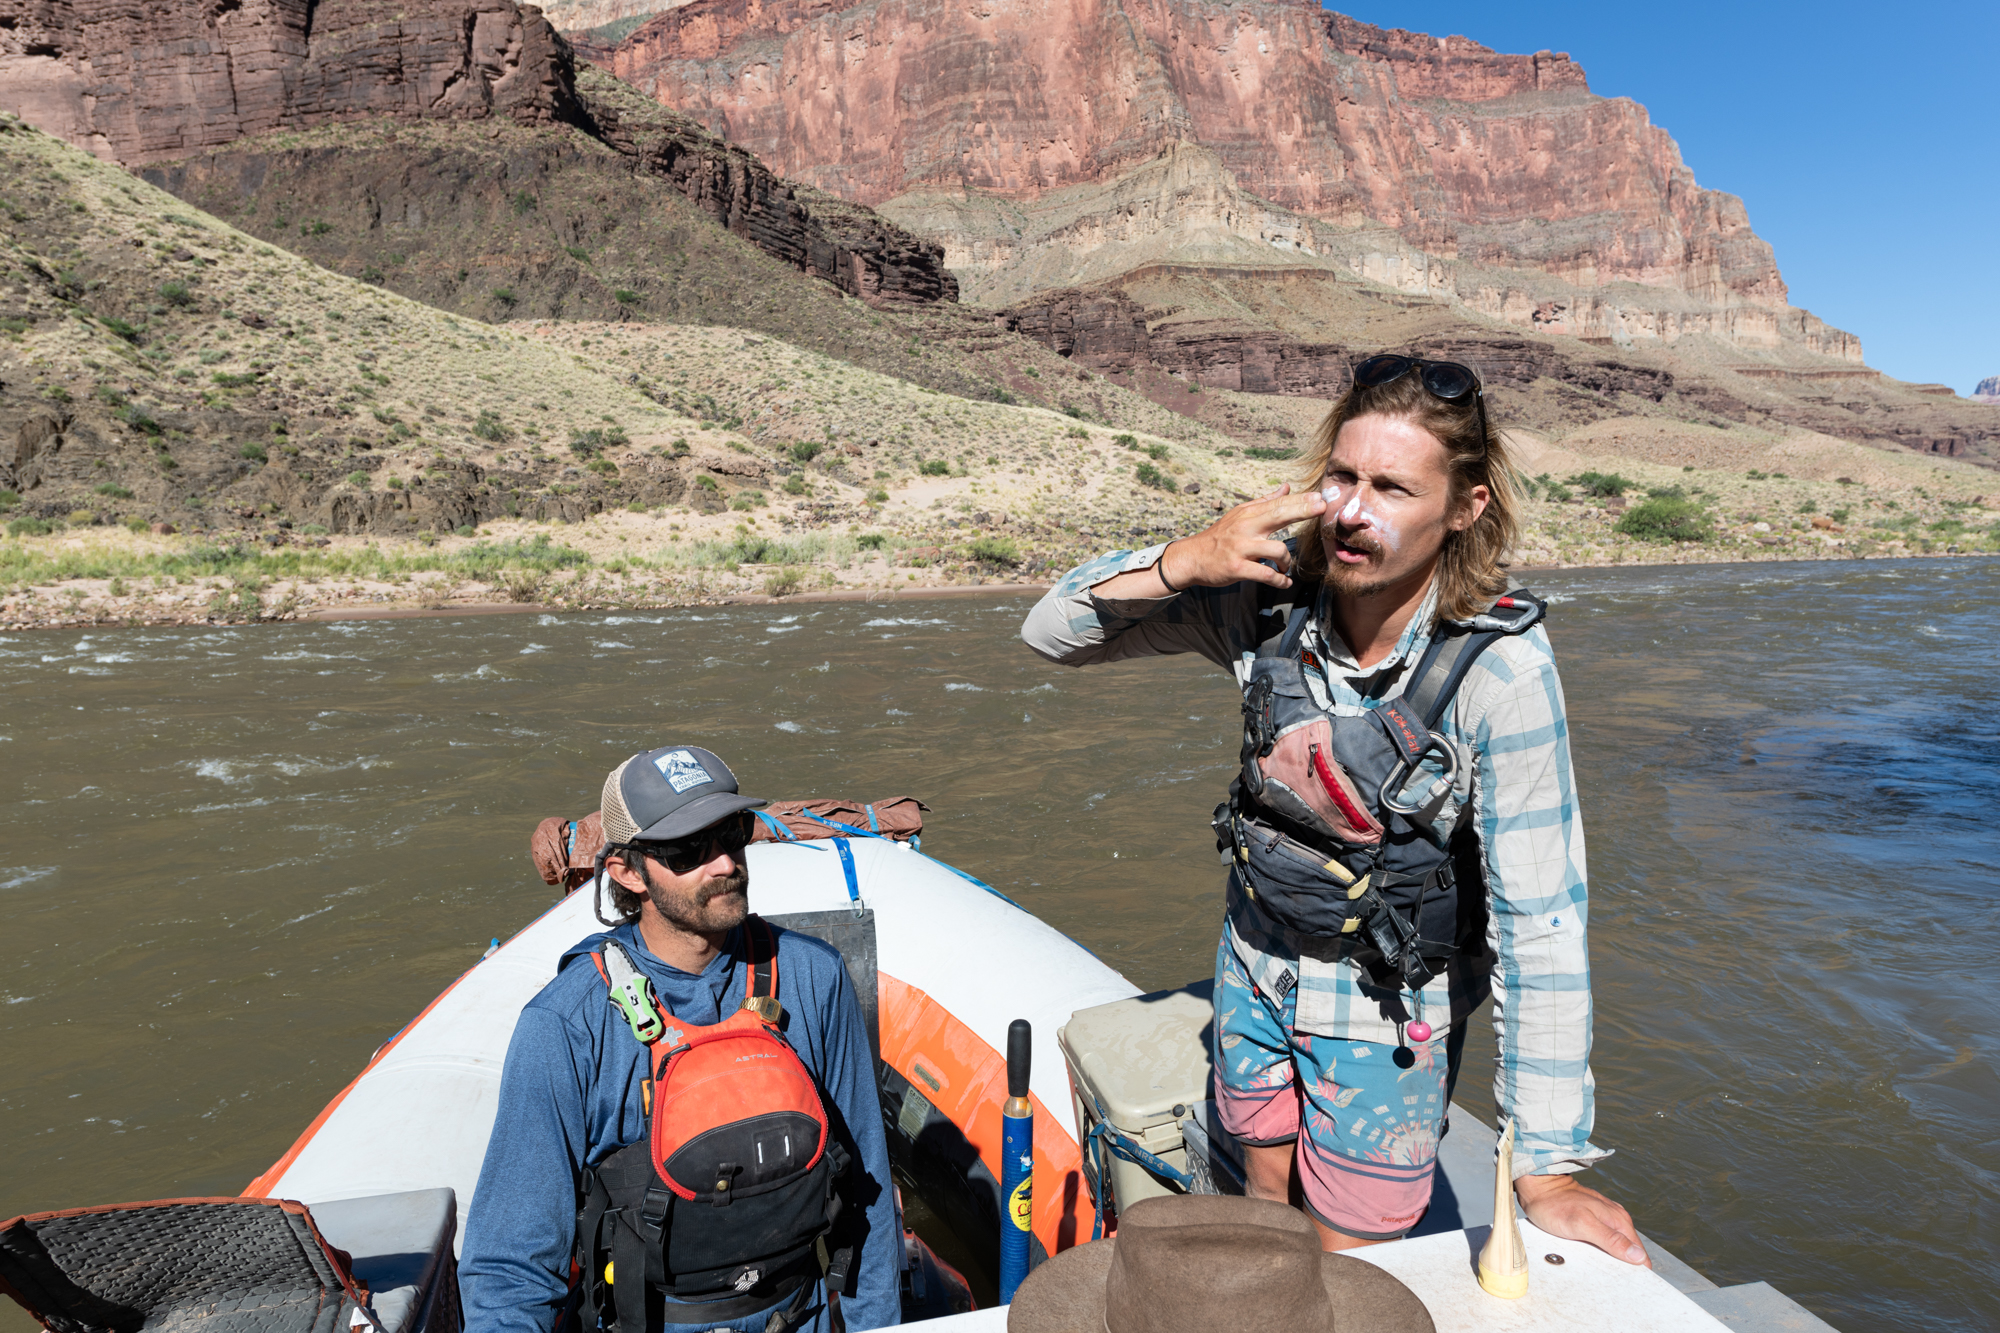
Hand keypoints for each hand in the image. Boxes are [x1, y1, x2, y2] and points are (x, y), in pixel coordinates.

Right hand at [1158, 484, 1327, 590]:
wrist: (1192, 558)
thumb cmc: (1220, 536)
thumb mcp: (1240, 515)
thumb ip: (1265, 502)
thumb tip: (1287, 487)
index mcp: (1248, 515)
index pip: (1277, 504)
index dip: (1300, 500)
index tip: (1319, 496)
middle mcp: (1245, 528)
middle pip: (1278, 515)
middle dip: (1302, 510)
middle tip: (1321, 507)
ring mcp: (1241, 548)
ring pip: (1276, 550)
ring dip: (1287, 561)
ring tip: (1285, 566)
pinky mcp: (1237, 568)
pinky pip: (1265, 575)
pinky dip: (1279, 580)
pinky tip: (1284, 581)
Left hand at [1514, 1174, 1650, 1267]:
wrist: (1537, 1187)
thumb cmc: (1555, 1205)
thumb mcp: (1583, 1224)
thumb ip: (1610, 1239)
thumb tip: (1638, 1256)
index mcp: (1619, 1221)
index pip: (1639, 1254)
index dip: (1635, 1270)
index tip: (1626, 1282)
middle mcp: (1615, 1219)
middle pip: (1628, 1252)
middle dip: (1620, 1267)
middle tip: (1606, 1277)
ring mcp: (1604, 1219)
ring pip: (1614, 1247)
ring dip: (1607, 1260)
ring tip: (1595, 1268)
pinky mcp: (1592, 1221)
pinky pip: (1600, 1241)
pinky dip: (1596, 1251)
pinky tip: (1587, 1256)